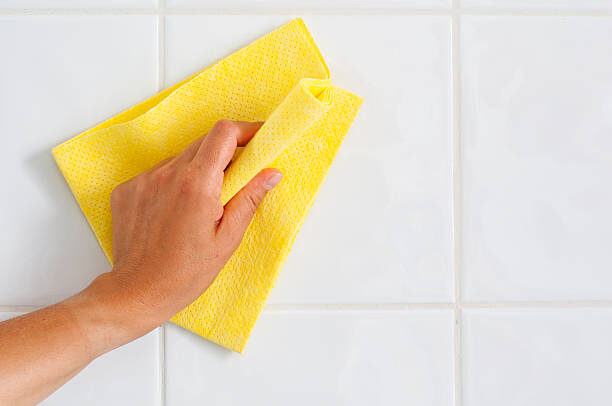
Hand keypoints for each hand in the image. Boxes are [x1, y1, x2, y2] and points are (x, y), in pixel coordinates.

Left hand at [79, 120, 281, 351]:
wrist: (138, 291)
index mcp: (197, 185)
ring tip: (202, 204)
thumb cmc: (185, 273)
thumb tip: (272, 174)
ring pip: (181, 158)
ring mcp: (143, 180)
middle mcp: (167, 174)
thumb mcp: (227, 239)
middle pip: (203, 142)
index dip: (245, 130)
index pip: (223, 134)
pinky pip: (159, 173)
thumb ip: (250, 199)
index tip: (258, 137)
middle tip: (237, 177)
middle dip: (225, 152)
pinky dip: (174, 182)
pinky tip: (176, 211)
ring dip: (198, 169)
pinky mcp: (128, 189)